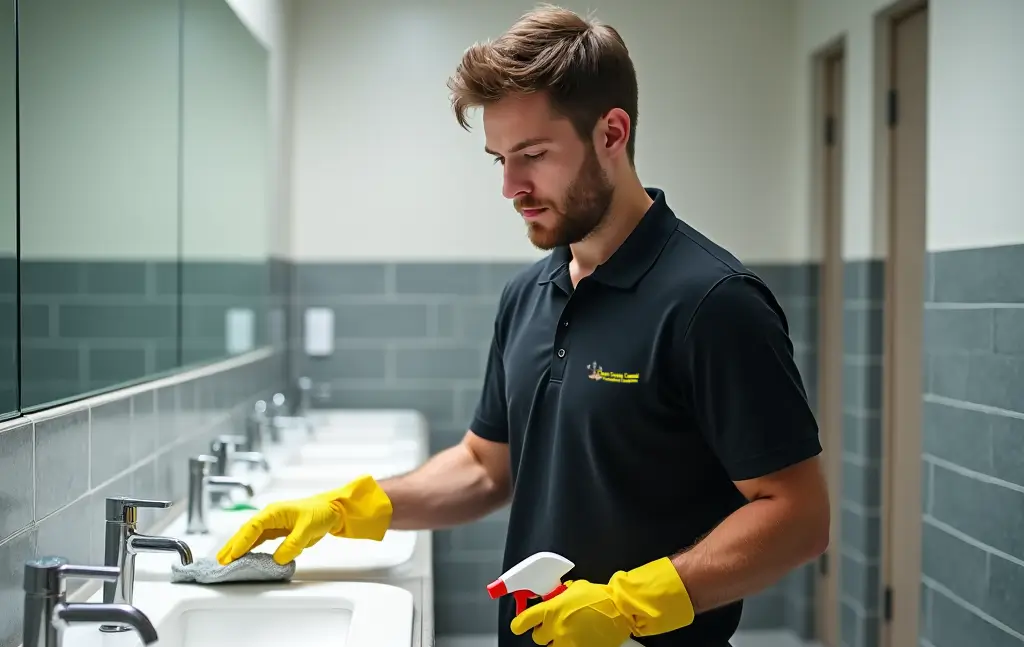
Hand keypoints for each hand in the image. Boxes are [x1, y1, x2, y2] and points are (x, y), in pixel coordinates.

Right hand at [216, 475, 392, 564]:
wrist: (332, 510)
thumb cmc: (320, 512)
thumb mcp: (308, 529)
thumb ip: (292, 544)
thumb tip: (278, 558)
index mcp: (274, 512)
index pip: (252, 528)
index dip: (241, 542)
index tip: (232, 555)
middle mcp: (270, 517)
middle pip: (246, 532)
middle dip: (232, 546)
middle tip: (220, 561)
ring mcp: (272, 524)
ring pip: (250, 537)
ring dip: (238, 548)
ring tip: (225, 561)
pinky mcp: (277, 531)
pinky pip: (259, 541)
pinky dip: (249, 549)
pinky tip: (243, 557)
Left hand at [510, 579, 633, 646]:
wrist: (620, 610)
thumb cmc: (599, 596)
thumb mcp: (574, 588)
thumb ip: (560, 595)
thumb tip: (553, 598)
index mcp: (551, 610)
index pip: (522, 621)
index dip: (519, 623)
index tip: (519, 624)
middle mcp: (555, 629)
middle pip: (537, 637)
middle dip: (544, 631)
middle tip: (554, 625)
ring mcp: (567, 643)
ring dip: (557, 640)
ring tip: (569, 632)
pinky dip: (570, 645)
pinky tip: (580, 638)